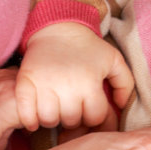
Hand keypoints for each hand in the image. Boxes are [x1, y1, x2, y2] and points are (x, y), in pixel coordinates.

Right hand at [16, 22, 133, 131]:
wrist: (57, 28)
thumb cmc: (88, 47)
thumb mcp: (113, 60)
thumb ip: (125, 83)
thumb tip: (121, 106)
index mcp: (89, 83)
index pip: (95, 118)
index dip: (94, 115)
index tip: (89, 107)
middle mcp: (67, 87)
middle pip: (71, 121)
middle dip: (74, 117)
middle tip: (72, 106)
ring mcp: (44, 86)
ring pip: (49, 120)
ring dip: (53, 119)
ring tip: (57, 109)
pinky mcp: (25, 84)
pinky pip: (25, 115)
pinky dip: (30, 121)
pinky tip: (36, 118)